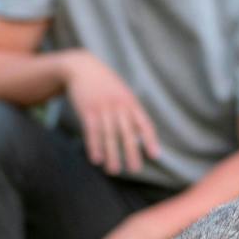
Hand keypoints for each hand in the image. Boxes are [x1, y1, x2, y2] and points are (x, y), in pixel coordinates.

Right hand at [63, 52, 160, 175]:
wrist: (83, 68)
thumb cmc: (106, 84)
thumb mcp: (123, 93)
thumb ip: (132, 112)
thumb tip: (140, 136)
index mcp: (131, 102)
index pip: (144, 123)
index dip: (150, 140)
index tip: (155, 155)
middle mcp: (119, 106)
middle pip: (127, 132)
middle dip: (131, 152)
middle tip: (134, 169)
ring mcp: (103, 108)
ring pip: (109, 135)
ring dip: (112, 154)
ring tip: (114, 170)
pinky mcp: (87, 110)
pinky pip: (92, 131)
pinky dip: (94, 146)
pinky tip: (96, 159)